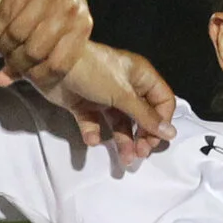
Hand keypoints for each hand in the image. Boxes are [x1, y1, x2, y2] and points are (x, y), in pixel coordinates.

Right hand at [0, 0, 91, 90]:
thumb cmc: (53, 5)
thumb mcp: (55, 31)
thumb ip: (35, 59)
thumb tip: (2, 80)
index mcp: (82, 25)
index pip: (57, 65)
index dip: (35, 76)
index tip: (24, 75)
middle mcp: (70, 7)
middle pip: (33, 51)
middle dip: (15, 60)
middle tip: (6, 58)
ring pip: (16, 33)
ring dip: (1, 44)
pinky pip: (5, 13)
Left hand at [28, 40, 177, 167]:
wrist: (51, 63)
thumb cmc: (93, 72)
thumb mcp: (122, 94)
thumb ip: (145, 117)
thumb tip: (171, 134)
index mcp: (140, 76)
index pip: (162, 101)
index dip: (162, 122)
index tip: (155, 140)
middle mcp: (125, 86)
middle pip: (142, 116)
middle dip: (143, 136)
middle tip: (140, 154)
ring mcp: (104, 96)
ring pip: (120, 123)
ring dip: (123, 141)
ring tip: (124, 159)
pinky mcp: (84, 105)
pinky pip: (94, 123)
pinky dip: (94, 133)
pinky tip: (92, 138)